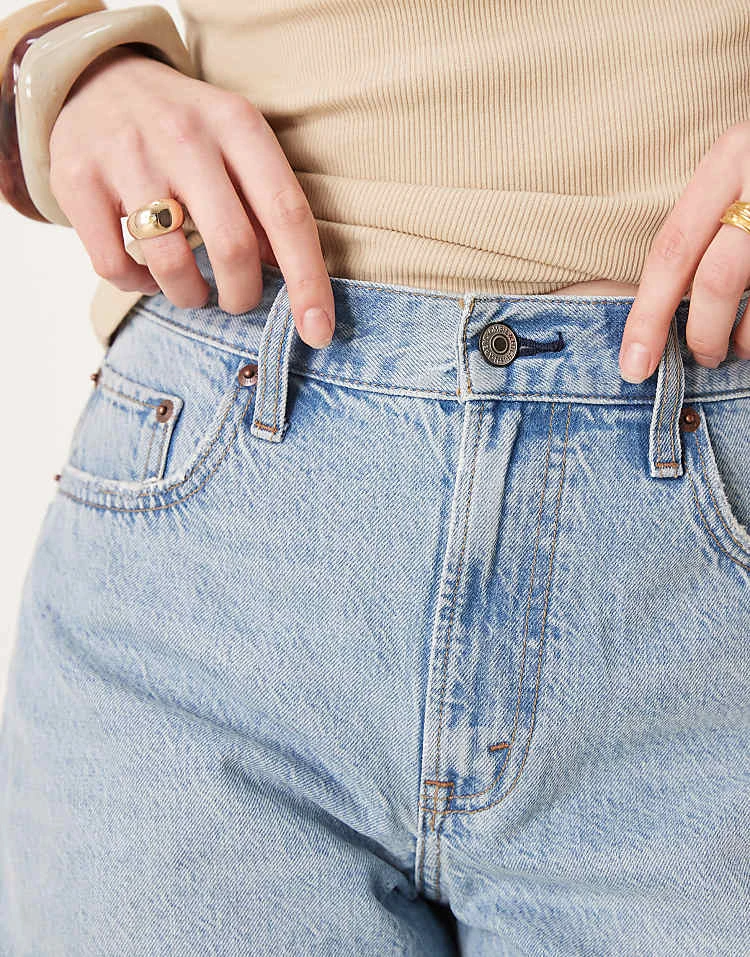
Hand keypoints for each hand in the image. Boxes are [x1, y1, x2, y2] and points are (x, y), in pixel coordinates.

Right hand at [48, 45, 334, 347]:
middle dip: (242, 295)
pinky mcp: (77, 179)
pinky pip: (115, 265)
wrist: (96, 78)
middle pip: (233, 248)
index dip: (308, 282)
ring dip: (190, 297)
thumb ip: (266, 205)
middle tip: (236, 300)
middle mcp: (184, 134)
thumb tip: (294, 280)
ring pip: (172, 265)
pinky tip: (148, 274)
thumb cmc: (187, 131)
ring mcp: (127, 155)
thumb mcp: (236, 145)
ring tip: (192, 291)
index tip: (318, 333)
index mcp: (237, 124)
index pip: (288, 214)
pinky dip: (139, 286)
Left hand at [619, 121, 749, 381]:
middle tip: (702, 358)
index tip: (633, 364)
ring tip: (740, 348)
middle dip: (701, 335)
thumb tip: (661, 310)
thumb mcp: (738, 169)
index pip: (671, 250)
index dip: (646, 316)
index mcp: (729, 159)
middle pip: (716, 281)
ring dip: (745, 340)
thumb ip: (705, 223)